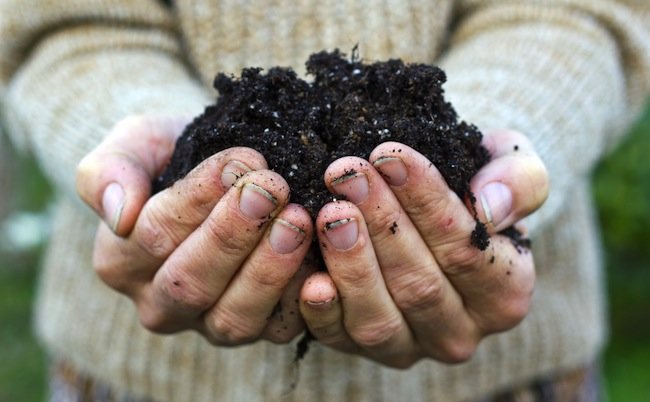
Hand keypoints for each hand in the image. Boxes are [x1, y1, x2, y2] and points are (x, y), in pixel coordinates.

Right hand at [76, 115, 313, 344]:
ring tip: (298, 220)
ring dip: (269, 269)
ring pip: (233, 317)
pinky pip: (278, 327)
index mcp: (120, 261)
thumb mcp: (133, 145)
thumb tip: (118, 212)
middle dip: (234, 234)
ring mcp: (210, 323)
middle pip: (191, 283)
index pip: (153, 236)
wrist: (217, 173)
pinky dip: (300, 297)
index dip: (197, 200)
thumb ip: (108, 171)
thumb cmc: (173, 156)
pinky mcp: (258, 328)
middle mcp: (161, 304)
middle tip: (272, 190)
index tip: (239, 161)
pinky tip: (320, 259)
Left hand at [299, 129, 548, 367]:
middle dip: (380, 223)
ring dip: (351, 262)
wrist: (435, 212)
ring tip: (330, 210)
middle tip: (346, 173)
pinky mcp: (362, 350)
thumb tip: (491, 208)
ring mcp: (409, 347)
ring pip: (379, 318)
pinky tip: (309, 274)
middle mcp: (460, 332)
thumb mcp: (512, 167)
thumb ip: (520, 182)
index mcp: (505, 293)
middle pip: (419, 284)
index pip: (466, 250)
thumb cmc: (473, 187)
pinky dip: (322, 311)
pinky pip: (339, 339)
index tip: (391, 155)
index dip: (426, 202)